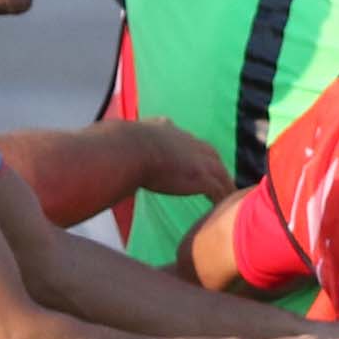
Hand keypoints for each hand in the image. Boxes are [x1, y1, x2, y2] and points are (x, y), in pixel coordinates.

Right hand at [120, 120, 235, 203]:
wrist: (130, 149)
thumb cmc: (120, 145)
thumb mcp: (125, 136)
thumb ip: (126, 139)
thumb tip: (108, 140)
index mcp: (168, 130)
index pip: (186, 139)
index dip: (192, 150)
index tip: (196, 158)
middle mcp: (188, 141)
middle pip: (211, 154)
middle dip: (216, 165)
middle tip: (220, 177)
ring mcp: (198, 159)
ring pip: (221, 172)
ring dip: (226, 183)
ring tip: (230, 195)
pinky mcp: (202, 177)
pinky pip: (219, 190)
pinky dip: (223, 198)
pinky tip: (225, 209)